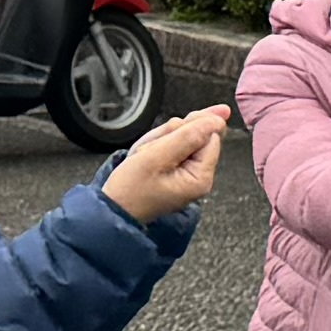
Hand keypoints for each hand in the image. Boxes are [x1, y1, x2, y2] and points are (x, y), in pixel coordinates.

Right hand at [103, 104, 231, 221]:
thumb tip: (217, 120)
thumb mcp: (156, 157)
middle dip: (172, 135)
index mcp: (201, 177)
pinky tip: (145, 157)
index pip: (211, 136)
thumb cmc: (130, 189)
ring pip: (183, 139)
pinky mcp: (177, 172)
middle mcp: (200, 177)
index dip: (188, 128)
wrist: (112, 209)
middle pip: (198, 136)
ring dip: (161, 140)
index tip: (164, 139)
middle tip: (150, 151)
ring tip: (144, 156)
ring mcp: (188, 175)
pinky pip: (172, 148)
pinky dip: (157, 147)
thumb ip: (188, 136)